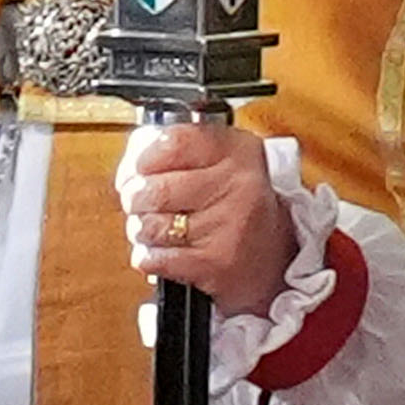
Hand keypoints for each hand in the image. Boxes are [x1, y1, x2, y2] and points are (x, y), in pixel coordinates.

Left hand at [115, 122, 298, 317]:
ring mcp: (230, 225)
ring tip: (163, 230)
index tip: (136, 171)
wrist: (275, 259)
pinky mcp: (217, 263)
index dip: (139, 159)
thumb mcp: (218, 163)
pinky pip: (154, 258)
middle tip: (146, 205)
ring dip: (142, 231)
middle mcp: (238, 184)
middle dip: (135, 200)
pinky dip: (150, 258)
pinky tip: (169, 253)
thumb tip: (128, 165)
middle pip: (150, 189)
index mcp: (236, 150)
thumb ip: (172, 149)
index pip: (170, 142)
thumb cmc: (233, 206)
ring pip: (147, 226)